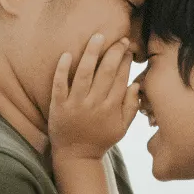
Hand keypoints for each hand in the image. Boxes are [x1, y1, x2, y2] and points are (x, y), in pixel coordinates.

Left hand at [49, 33, 138, 160]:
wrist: (76, 157)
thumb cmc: (100, 140)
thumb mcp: (122, 128)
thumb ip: (131, 107)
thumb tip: (135, 85)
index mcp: (111, 108)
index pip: (120, 78)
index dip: (124, 61)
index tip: (127, 47)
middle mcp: (94, 104)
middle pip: (105, 72)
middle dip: (113, 52)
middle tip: (118, 38)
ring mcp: (76, 104)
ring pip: (84, 74)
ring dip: (91, 53)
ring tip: (97, 37)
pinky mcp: (58, 106)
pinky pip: (59, 85)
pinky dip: (62, 69)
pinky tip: (67, 54)